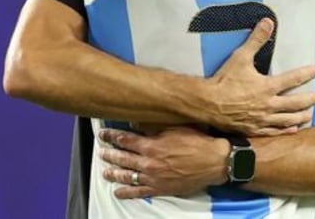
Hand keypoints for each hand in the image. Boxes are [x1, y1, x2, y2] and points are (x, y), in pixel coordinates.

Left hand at [98, 126, 228, 198]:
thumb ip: (152, 125)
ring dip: (114, 173)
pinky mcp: (160, 189)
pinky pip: (139, 192)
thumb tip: (133, 122)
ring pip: (127, 176)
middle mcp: (148, 162)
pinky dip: (126, 192)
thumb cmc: (197, 141)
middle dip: (110, 154)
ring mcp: (153, 177)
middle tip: (101, 151)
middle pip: (123, 158)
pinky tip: (117, 191)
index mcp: (151, 145)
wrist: (214, 162)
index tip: (103, 134)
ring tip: (105, 170)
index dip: (112, 136)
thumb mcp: (175, 127)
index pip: (125, 140)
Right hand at [202, 18, 314, 135]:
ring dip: (300, 117)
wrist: (208, 103)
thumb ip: (256, 40)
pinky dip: (285, 131)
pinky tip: (292, 130)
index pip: (293, 79)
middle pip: (295, 103)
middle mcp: (268, 104)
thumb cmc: (224, 80)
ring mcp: (262, 119)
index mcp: (267, 86)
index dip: (306, 74)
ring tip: (309, 115)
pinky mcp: (254, 129)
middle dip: (308, 100)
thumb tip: (268, 23)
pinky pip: (274, 131)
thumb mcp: (240, 56)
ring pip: (287, 120)